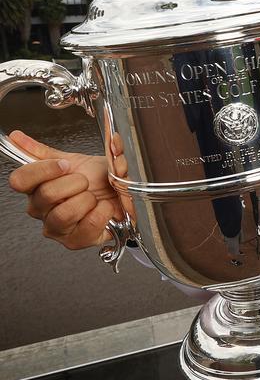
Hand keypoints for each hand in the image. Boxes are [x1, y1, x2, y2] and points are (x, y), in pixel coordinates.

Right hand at [7, 130, 121, 249]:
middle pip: (45, 195)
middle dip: (75, 183)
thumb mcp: (73, 160)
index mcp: (36, 189)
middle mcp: (42, 211)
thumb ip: (42, 152)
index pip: (20, 180)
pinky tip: (104, 208)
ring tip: (95, 197)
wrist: (123, 193)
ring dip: (87, 200)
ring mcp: (57, 228)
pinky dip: (102, 212)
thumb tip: (16, 137)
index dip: (44, 170)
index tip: (65, 166)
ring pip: (64, 214)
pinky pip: (87, 225)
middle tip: (86, 182)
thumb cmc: (99, 180)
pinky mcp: (76, 241)